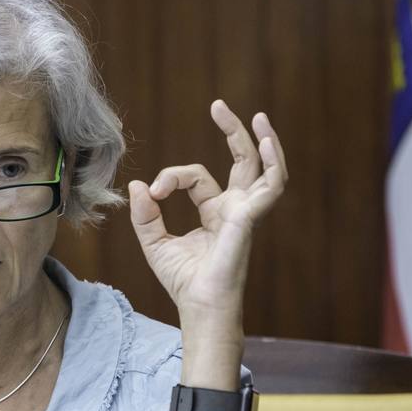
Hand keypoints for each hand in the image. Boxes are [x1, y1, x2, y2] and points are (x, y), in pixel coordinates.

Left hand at [128, 102, 287, 321]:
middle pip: (242, 160)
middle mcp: (235, 208)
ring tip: (255, 115)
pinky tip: (267, 143)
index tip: (154, 191)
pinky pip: (271, 186)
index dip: (172, 176)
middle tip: (218, 104)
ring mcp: (246, 212)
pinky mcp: (250, 218)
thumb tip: (138, 185)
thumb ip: (145, 214)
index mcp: (215, 212)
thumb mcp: (154, 242)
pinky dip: (273, 164)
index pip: (196, 176)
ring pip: (263, 168)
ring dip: (263, 140)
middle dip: (233, 131)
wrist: (198, 305)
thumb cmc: (183, 281)